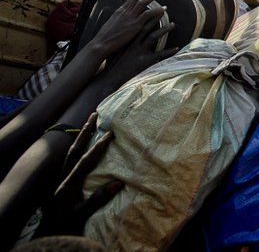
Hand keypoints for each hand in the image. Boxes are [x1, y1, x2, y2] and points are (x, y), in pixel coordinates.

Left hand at [36, 114, 121, 237]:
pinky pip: (69, 160)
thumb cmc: (66, 226)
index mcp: (68, 184)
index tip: (111, 134)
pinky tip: (83, 143)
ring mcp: (60, 179)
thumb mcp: (82, 215)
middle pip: (74, 150)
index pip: (85, 161)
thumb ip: (97, 199)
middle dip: (85, 132)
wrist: (49, 234)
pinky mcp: (60, 182)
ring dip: (80, 137)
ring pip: (70, 153)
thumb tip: (118, 182)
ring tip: (90, 123)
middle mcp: (62, 178)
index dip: (98, 147)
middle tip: (95, 115)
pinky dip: (77, 148)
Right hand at [90, 0, 163, 56]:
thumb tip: (122, 17)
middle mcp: (125, 12)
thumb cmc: (105, 37)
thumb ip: (119, 19)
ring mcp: (130, 18)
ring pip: (143, 2)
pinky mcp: (135, 25)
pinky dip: (156, 10)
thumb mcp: (112, 24)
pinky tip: (163, 9)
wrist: (101, 43)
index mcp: (119, 11)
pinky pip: (147, 14)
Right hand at [103, 14, 176, 87]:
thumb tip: (124, 36)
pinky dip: (169, 51)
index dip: (144, 17)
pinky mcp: (146, 61)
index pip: (137, 25)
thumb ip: (122, 43)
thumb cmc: (113, 65)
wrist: (112, 78)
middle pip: (146, 28)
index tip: (150, 10)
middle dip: (155, 18)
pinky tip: (177, 48)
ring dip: (164, 30)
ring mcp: (140, 52)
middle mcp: (134, 44)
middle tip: (164, 11)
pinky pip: (160, 54)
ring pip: (154, 37)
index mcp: (127, 41)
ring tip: (173, 24)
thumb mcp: (116, 51)